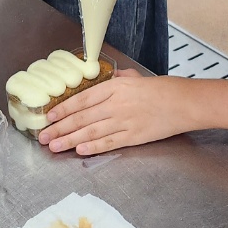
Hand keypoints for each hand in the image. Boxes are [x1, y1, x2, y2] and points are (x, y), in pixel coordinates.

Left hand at [39, 71, 192, 154]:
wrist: (184, 103)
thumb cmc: (162, 89)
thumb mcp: (135, 77)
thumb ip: (116, 80)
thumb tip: (102, 80)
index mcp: (115, 87)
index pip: (82, 99)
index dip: (63, 109)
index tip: (49, 116)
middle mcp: (116, 104)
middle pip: (82, 118)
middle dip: (60, 128)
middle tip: (43, 136)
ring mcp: (124, 122)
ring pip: (90, 132)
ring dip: (69, 140)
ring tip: (54, 146)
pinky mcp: (133, 137)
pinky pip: (108, 143)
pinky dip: (92, 147)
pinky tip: (79, 150)